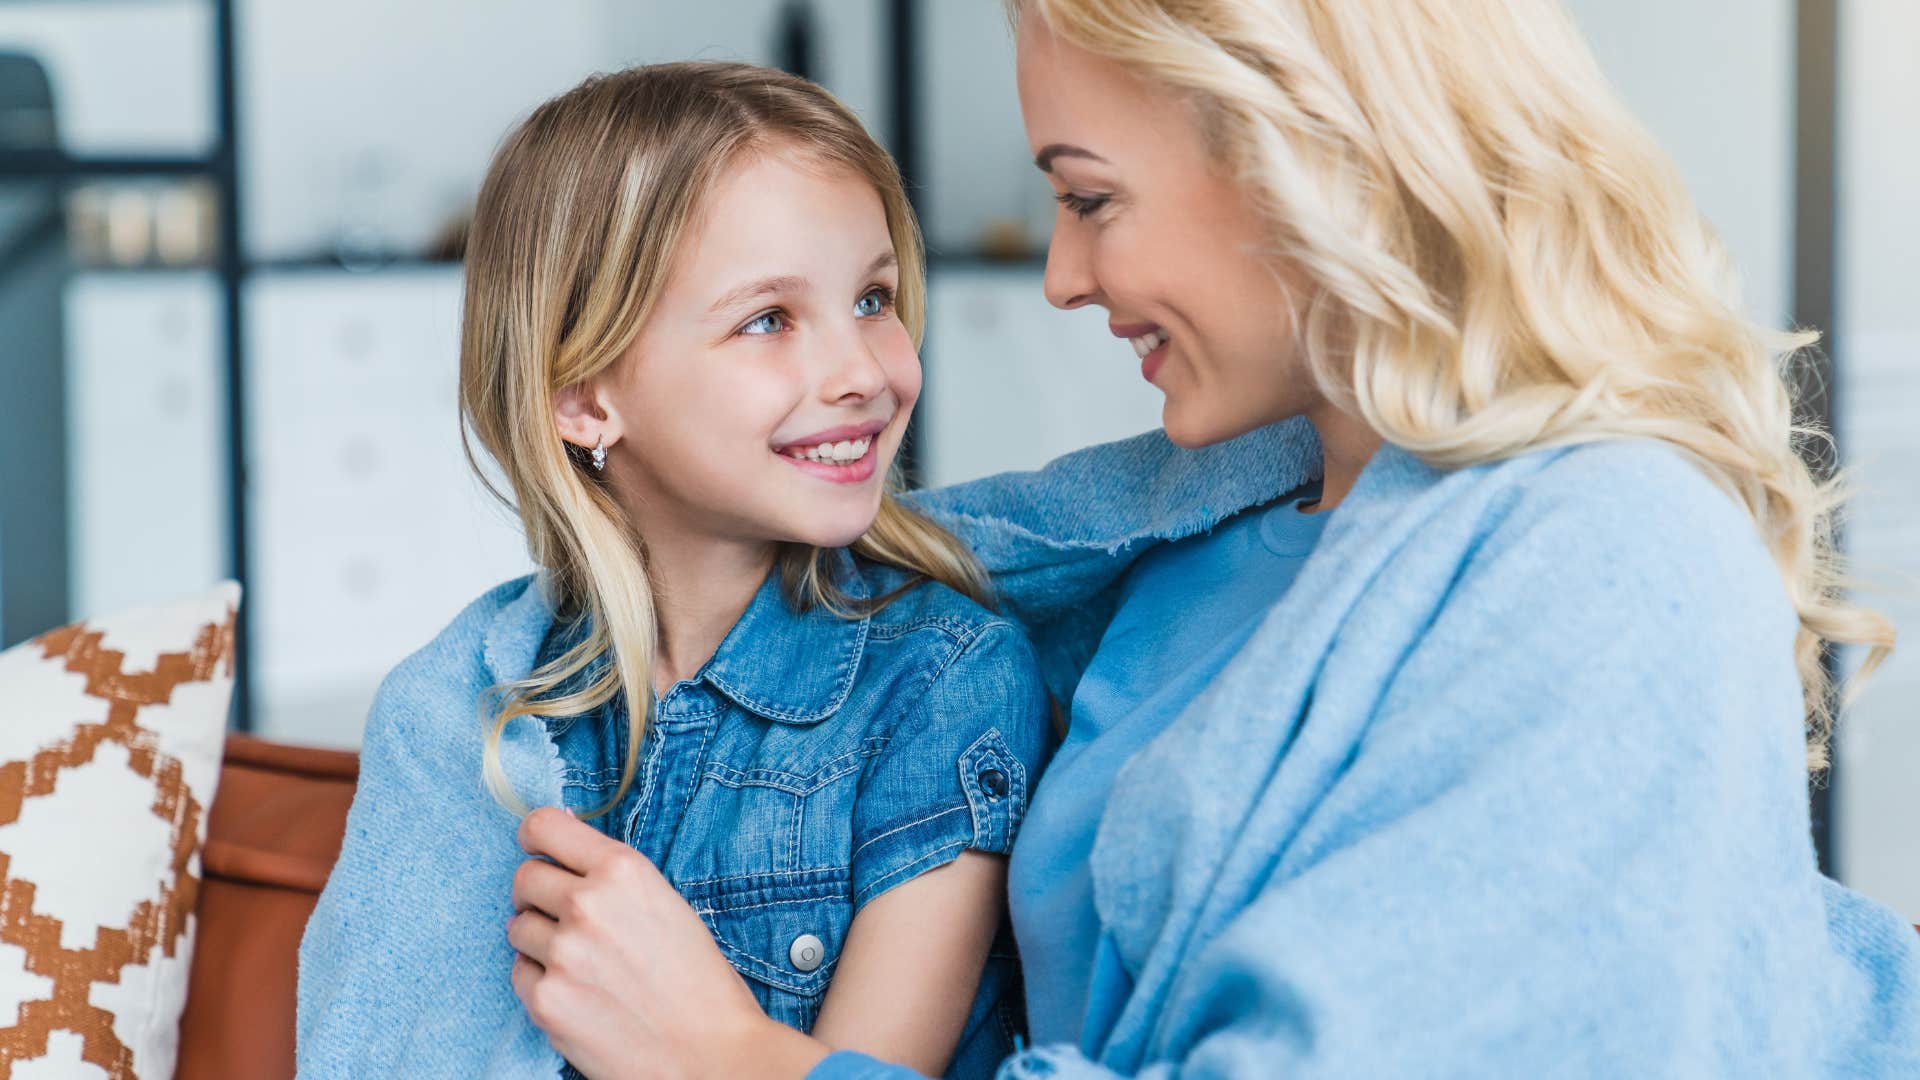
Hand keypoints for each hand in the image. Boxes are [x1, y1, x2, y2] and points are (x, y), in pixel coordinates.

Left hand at [507, 807, 825, 1079]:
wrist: (711, 1055)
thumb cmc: (699, 982)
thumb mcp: (665, 904)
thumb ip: (613, 878)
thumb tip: (563, 855)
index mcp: (623, 870)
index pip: (543, 827)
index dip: (535, 837)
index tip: (538, 849)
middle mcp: (588, 904)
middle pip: (524, 877)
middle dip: (538, 894)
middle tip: (563, 916)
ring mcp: (562, 953)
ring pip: (517, 926)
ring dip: (539, 938)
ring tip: (580, 961)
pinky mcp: (546, 1000)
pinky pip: (519, 973)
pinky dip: (540, 980)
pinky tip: (578, 992)